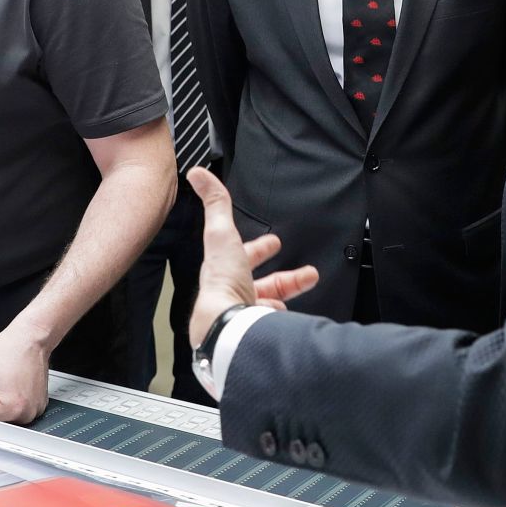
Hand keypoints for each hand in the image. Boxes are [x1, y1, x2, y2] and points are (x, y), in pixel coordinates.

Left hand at [186, 167, 319, 351]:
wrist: (226, 326)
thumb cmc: (223, 282)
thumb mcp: (221, 233)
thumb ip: (216, 204)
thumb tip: (198, 174)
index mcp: (225, 270)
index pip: (244, 256)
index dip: (260, 249)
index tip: (273, 244)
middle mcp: (233, 294)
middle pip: (263, 284)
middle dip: (284, 277)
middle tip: (304, 273)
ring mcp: (246, 315)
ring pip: (270, 305)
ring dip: (287, 293)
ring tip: (307, 283)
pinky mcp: (259, 331)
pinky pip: (277, 324)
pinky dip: (285, 317)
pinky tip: (292, 315)